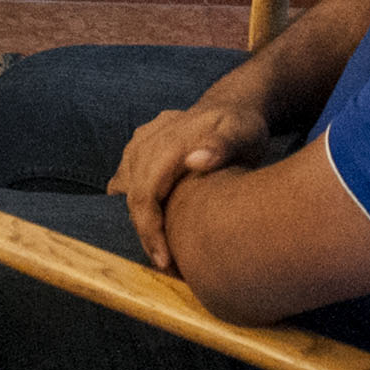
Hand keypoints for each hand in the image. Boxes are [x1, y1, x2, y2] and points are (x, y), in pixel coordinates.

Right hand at [108, 100, 271, 270]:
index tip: (165, 261)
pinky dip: (136, 203)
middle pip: (134, 195)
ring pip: (127, 189)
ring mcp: (140, 141)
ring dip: (142, 220)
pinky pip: (126, 179)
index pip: (146, 192)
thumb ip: (222, 145)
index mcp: (172, 140)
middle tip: (170, 266)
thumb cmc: (242, 125)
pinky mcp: (139, 146)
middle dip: (147, 235)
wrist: (232, 103)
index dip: (150, 230)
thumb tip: (195, 161)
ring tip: (165, 248)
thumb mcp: (244, 133)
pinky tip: (156, 222)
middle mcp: (149, 139)